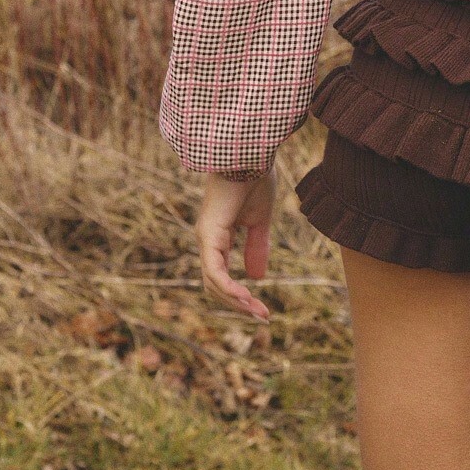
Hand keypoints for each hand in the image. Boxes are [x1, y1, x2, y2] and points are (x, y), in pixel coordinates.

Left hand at [195, 167, 276, 319]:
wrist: (250, 153)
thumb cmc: (254, 178)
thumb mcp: (260, 219)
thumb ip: (257, 246)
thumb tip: (257, 277)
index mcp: (218, 237)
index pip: (222, 276)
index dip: (240, 295)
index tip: (262, 309)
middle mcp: (208, 240)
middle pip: (216, 286)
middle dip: (239, 305)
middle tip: (263, 317)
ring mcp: (206, 238)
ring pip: (213, 284)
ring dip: (236, 302)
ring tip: (258, 313)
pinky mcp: (209, 234)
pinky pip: (215, 272)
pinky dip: (229, 288)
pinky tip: (246, 298)